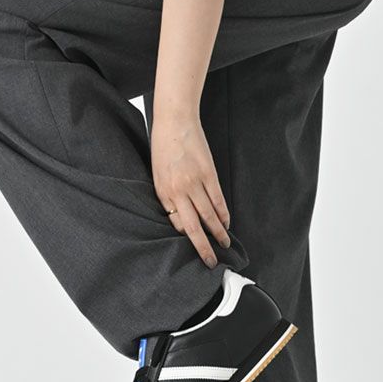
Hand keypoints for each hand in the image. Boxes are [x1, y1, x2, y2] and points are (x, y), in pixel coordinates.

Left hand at [151, 114, 230, 268]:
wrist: (174, 120)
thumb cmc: (163, 148)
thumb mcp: (156, 175)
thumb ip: (167, 197)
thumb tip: (178, 219)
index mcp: (164, 192)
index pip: (177, 223)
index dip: (187, 237)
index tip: (194, 248)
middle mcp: (179, 190)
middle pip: (193, 227)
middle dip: (203, 247)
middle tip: (211, 262)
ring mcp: (195, 182)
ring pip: (209, 215)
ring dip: (218, 233)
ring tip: (224, 244)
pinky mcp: (208, 173)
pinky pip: (218, 200)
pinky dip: (223, 214)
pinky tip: (226, 223)